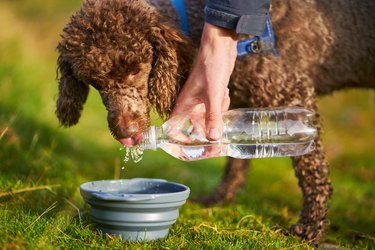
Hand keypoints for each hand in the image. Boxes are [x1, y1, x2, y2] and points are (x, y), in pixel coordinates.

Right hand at [171, 23, 237, 139]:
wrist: (220, 46)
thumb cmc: (212, 66)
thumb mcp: (214, 94)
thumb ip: (213, 117)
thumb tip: (213, 139)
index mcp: (183, 104)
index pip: (173, 129)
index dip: (179, 140)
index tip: (192, 149)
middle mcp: (189, 105)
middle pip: (194, 127)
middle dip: (207, 130)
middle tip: (218, 136)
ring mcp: (200, 100)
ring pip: (208, 118)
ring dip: (218, 112)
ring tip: (221, 96)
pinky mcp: (210, 95)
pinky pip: (216, 109)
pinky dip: (222, 103)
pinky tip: (224, 92)